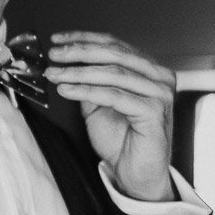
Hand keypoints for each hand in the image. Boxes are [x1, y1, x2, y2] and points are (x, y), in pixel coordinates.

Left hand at [45, 31, 174, 200]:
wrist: (136, 175)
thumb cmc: (122, 141)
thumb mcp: (99, 104)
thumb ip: (90, 82)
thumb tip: (66, 62)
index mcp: (149, 70)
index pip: (115, 45)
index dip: (85, 39)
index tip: (58, 39)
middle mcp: (159, 76)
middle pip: (114, 54)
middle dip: (79, 52)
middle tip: (54, 54)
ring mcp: (159, 93)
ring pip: (112, 73)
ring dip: (78, 72)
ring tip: (55, 74)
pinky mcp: (154, 111)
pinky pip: (113, 95)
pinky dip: (86, 90)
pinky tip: (67, 90)